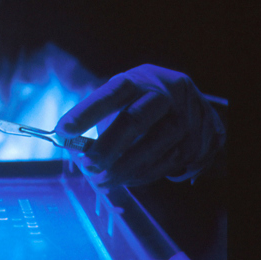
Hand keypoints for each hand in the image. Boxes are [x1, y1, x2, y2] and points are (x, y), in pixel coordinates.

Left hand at [55, 65, 224, 186]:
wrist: (195, 107)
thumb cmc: (144, 104)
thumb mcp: (123, 100)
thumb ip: (100, 119)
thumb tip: (72, 146)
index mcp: (139, 79)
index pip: (110, 94)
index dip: (85, 112)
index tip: (63, 131)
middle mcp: (165, 94)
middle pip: (134, 121)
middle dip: (107, 148)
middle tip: (87, 166)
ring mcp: (186, 117)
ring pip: (152, 147)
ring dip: (122, 169)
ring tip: (102, 180)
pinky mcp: (197, 141)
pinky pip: (165, 164)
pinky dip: (141, 175)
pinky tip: (126, 179)